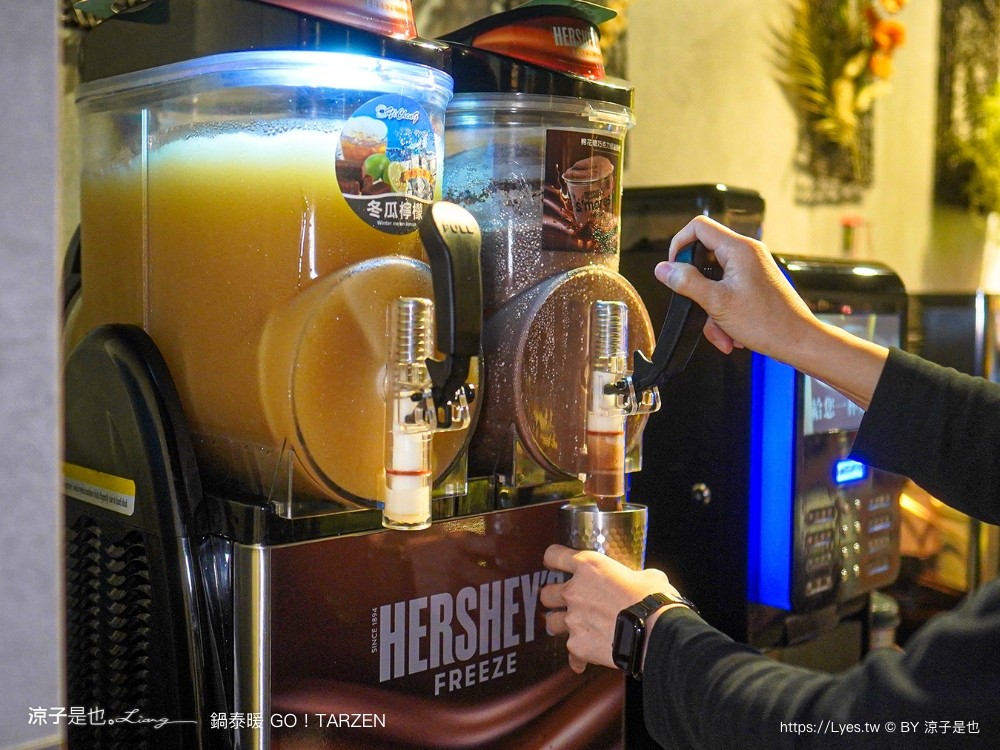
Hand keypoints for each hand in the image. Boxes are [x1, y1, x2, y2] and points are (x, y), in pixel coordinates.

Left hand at [540, 544, 678, 672]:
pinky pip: (571, 653)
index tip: (555, 565)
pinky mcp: (577, 646)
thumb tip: (639, 583)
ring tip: (575, 629)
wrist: (657, 633)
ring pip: (551, 622)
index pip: (554, 556)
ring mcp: (573, 620)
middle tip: (567, 603)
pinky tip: (586, 659)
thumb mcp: (647, 576)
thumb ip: (633, 577)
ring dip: (562, 625)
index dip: (553, 560)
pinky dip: (578, 656)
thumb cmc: (655, 601)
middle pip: (546, 593)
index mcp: (589, 567)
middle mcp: (574, 591)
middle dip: (554, 598)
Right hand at [654, 216, 816, 362]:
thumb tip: (663, 269)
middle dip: (697, 290)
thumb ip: (686, 282)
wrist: (798, 341)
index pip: (699, 227)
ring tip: (721, 333)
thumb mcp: (716, 302)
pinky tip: (730, 334)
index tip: (673, 267)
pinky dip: (723, 314)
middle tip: (695, 306)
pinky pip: (728, 293)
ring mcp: (752, 268)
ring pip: (715, 282)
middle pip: (705, 259)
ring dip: (711, 310)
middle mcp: (747, 253)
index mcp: (739, 249)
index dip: (680, 244)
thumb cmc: (767, 323)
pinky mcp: (755, 283)